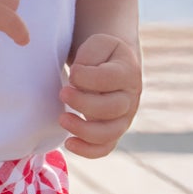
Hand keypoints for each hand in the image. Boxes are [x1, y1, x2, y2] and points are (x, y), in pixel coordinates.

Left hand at [60, 34, 141, 156]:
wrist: (113, 64)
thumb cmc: (101, 54)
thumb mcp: (98, 43)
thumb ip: (90, 56)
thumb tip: (79, 80)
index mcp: (128, 72)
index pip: (112, 79)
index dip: (88, 78)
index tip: (73, 72)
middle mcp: (130, 98)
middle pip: (113, 108)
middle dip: (84, 103)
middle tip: (63, 93)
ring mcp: (124, 117)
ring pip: (110, 133)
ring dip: (84, 129)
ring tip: (62, 118)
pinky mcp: (113, 131)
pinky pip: (106, 148)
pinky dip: (88, 150)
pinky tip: (69, 143)